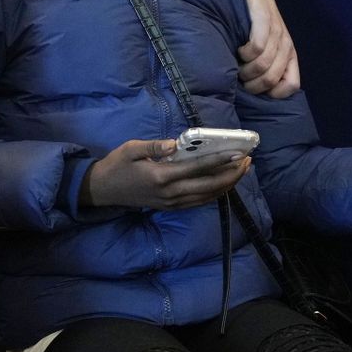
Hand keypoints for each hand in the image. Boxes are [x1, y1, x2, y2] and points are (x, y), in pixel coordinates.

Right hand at [82, 139, 251, 210]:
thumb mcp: (131, 149)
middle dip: (231, 174)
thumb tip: (176, 143)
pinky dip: (215, 194)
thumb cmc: (117, 165)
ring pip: (207, 196)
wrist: (103, 190)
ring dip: (227, 185)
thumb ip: (155, 146)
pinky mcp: (171, 207)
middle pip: (208, 186)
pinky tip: (225, 184)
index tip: (237, 153)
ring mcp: (172, 203)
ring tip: (242, 171)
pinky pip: (199, 202)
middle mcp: (170, 193)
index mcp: (161, 176)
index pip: (197, 168)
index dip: (220, 161)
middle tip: (247, 161)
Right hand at [237, 0, 300, 96]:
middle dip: (252, 85)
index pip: (290, 86)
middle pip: (271, 79)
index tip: (255, 91)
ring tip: (237, 64)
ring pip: (263, 65)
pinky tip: (238, 49)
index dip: (272, 94)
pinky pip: (257, 46)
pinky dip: (245, 53)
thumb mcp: (263, 48)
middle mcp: (286, 45)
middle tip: (240, 78)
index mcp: (289, 55)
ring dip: (245, 71)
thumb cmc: (251, 24)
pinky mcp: (264, 18)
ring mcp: (276, 31)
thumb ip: (265, 68)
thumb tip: (256, 97)